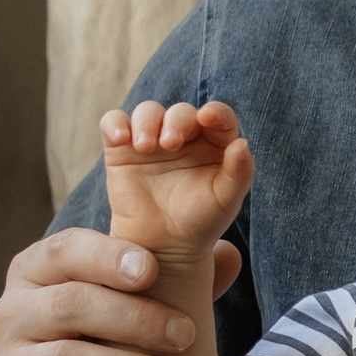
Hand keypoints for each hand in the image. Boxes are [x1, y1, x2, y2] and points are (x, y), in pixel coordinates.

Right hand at [0, 228, 242, 355]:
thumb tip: (228, 254)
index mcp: (35, 275)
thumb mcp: (143, 306)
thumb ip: (182, 277)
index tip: (152, 270)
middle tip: (187, 336)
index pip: (61, 250)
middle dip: (137, 319)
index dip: (107, 256)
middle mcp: (9, 317)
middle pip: (69, 304)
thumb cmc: (113, 347)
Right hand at [102, 101, 254, 261]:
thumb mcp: (226, 199)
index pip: (219, 117)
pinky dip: (115, 123)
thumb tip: (242, 143)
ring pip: (148, 111)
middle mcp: (185, 136)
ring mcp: (153, 140)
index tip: (207, 117)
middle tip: (170, 144)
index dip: (215, 112)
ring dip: (146, 121)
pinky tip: (121, 138)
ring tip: (146, 147)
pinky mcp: (122, 148)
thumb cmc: (201, 219)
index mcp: (215, 143)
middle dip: (176, 121)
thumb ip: (239, 172)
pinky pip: (114, 122)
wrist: (164, 243)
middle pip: (181, 112)